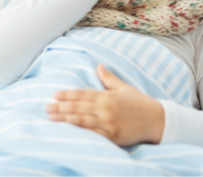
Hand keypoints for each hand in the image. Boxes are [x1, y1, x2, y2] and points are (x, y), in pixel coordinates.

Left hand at [45, 64, 164, 146]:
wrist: (157, 120)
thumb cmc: (140, 103)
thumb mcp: (124, 88)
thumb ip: (109, 78)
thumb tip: (98, 65)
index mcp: (108, 96)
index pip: (83, 94)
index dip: (68, 94)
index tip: (54, 94)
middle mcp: (107, 109)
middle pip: (79, 107)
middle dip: (61, 107)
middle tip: (46, 107)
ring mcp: (109, 123)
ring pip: (82, 121)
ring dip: (65, 119)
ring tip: (51, 118)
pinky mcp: (112, 136)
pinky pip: (92, 135)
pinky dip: (79, 133)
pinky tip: (68, 132)